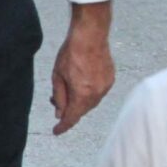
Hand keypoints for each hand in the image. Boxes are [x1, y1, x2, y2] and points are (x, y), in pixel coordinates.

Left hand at [49, 17, 113, 134]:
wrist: (90, 34)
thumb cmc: (72, 52)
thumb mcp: (57, 76)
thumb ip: (59, 97)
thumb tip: (59, 113)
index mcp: (82, 94)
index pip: (72, 118)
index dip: (62, 127)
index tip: (56, 131)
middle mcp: (97, 93)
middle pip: (82, 110)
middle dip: (70, 110)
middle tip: (57, 102)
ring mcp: (106, 86)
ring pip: (91, 102)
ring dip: (80, 101)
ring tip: (69, 89)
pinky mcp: (111, 78)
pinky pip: (98, 92)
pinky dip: (89, 92)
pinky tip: (81, 81)